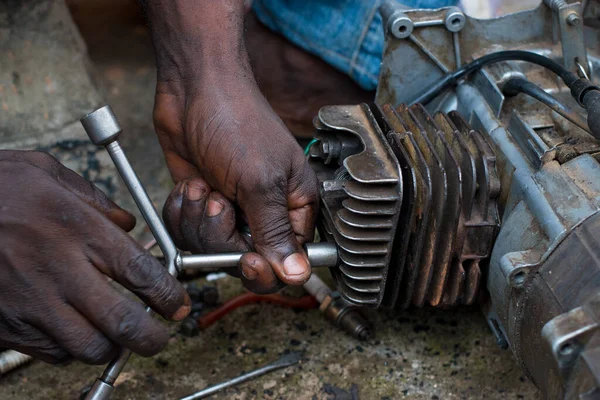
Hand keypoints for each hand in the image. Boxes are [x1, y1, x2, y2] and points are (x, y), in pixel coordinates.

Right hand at [0, 151, 189, 364]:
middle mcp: (58, 270)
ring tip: (115, 335)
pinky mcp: (5, 324)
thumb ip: (94, 199)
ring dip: (110, 346)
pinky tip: (72, 330)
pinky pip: (50, 352)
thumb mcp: (45, 173)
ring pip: (88, 347)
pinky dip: (70, 348)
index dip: (169, 295)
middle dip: (152, 338)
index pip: (142, 273)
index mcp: (77, 229)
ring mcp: (29, 302)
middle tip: (160, 337)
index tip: (179, 304)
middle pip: (122, 323)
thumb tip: (127, 224)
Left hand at [147, 1, 318, 292]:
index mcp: (294, 206)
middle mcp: (264, 213)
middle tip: (219, 201)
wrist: (194, 90)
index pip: (287, 262)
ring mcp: (230, 210)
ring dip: (197, 220)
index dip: (264, 268)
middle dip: (221, 235)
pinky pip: (185, 235)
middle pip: (243, 261)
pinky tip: (188, 187)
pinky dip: (180, 214)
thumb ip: (275, 232)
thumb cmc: (237, 121)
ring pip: (209, 250)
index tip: (246, 257)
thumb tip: (298, 275)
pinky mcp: (201, 205)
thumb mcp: (259, 181)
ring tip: (202, 185)